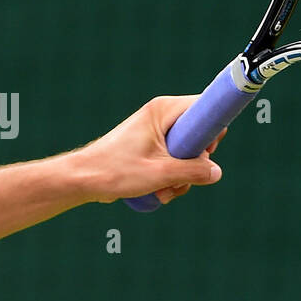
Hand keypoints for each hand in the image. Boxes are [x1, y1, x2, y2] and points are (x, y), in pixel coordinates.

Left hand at [77, 96, 226, 204]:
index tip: (206, 153)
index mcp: (163, 110)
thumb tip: (216, 172)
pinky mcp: (149, 147)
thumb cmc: (116, 171)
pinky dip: (170, 177)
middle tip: (182, 178)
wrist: (83, 179)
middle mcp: (160, 116)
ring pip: (186, 153)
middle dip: (194, 163)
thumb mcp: (160, 173)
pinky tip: (159, 192)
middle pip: (198, 136)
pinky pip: (172, 160)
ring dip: (181, 176)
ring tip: (165, 190)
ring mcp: (155, 132)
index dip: (212, 132)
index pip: (204, 108)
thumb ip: (193, 172)